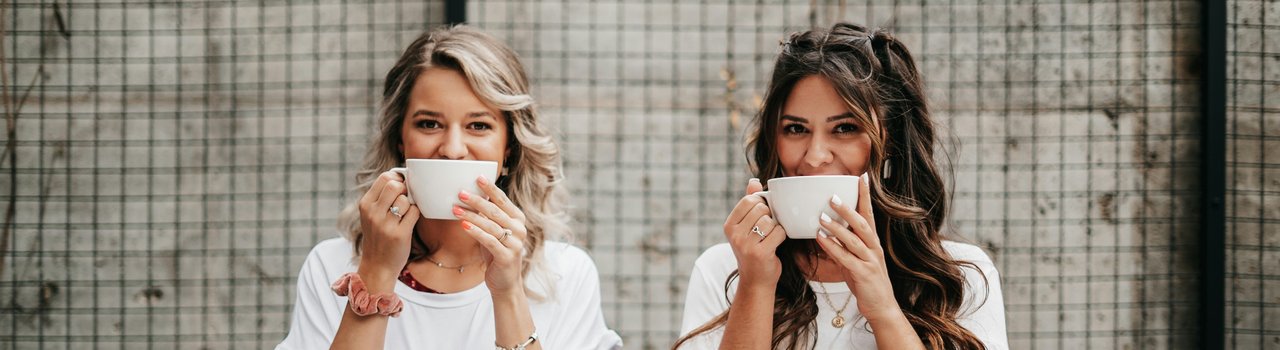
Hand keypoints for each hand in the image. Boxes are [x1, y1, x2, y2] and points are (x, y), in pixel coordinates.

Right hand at [357, 171, 420, 282]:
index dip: (397, 178)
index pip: (384, 178)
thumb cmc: (378, 237)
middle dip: (404, 189)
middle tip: (405, 198)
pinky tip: (409, 221)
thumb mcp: (371, 215)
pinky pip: (414, 212)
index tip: (401, 186)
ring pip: (405, 199)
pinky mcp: (399, 234)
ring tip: (405, 214)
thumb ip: (381, 197)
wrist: (377, 266)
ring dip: (410, 204)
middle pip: (394, 185)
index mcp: (365, 205)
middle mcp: (373, 213)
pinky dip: (415, 214)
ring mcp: (385, 224)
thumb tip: (400, 176)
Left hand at [452, 175, 529, 294]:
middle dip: (476, 200)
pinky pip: (489, 240)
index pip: (503, 200)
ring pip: (490, 225)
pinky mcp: (507, 256)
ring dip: (471, 215)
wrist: (505, 281)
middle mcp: (519, 229)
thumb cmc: (497, 253)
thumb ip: (488, 216)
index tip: (477, 177)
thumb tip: (472, 196)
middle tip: (460, 193)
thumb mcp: (494, 231)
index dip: (490, 188)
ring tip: (455, 209)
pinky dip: (475, 231)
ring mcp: (515, 243)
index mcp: (518, 219)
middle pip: (495, 211)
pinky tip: (463, 225)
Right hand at [723, 178, 787, 288]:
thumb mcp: (747, 227)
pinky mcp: (760, 253)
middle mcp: (734, 234)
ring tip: (769, 239)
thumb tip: (754, 181)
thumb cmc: (753, 250)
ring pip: (770, 220)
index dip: (761, 204)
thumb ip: (750, 203)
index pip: (749, 200)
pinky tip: (775, 245)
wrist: (756, 281)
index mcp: (729, 225)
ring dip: (775, 228)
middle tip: (767, 230)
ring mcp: (746, 244)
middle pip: (761, 209)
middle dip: (769, 217)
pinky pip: (779, 232)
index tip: (762, 216)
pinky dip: (781, 237)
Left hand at [814, 175, 900, 321]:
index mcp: (873, 242)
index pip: (869, 214)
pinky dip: (833, 247)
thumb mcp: (856, 260)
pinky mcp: (863, 274)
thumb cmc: (867, 283)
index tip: (862, 177)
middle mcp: (874, 248)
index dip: (865, 195)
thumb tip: (829, 232)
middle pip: (862, 223)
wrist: (881, 307)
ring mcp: (870, 261)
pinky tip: (821, 239)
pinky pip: (846, 258)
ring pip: (854, 239)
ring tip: (821, 217)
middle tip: (832, 196)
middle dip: (848, 209)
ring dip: (837, 227)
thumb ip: (845, 246)